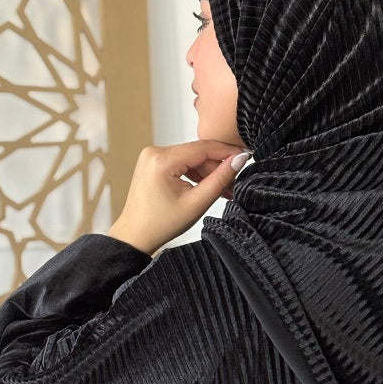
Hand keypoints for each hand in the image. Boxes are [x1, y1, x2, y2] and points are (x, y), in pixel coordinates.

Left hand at [106, 141, 248, 254]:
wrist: (135, 235)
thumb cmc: (160, 224)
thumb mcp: (197, 203)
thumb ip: (220, 179)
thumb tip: (239, 159)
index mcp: (161, 160)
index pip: (203, 148)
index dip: (227, 151)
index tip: (246, 156)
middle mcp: (154, 152)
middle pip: (197, 153)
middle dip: (218, 167)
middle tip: (236, 183)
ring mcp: (152, 156)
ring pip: (191, 158)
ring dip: (208, 172)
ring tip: (225, 190)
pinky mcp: (154, 163)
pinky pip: (182, 163)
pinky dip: (196, 174)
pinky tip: (208, 187)